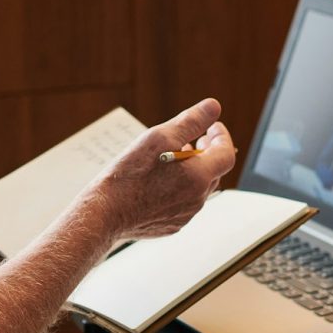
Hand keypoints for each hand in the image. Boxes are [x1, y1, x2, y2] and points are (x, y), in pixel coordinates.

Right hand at [91, 98, 236, 241]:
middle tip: (193, 141)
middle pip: (213, 171)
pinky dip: (178, 188)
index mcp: (199, 176)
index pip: (226, 153)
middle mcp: (197, 199)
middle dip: (206, 153)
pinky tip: (158, 181)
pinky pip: (183, 203)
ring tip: (171, 159)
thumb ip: (191, 121)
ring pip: (198, 188)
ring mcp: (185, 215)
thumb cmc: (131, 174)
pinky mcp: (172, 224)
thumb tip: (213, 107)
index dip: (221, 137)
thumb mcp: (160, 137)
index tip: (211, 127)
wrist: (106, 212)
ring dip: (192, 171)